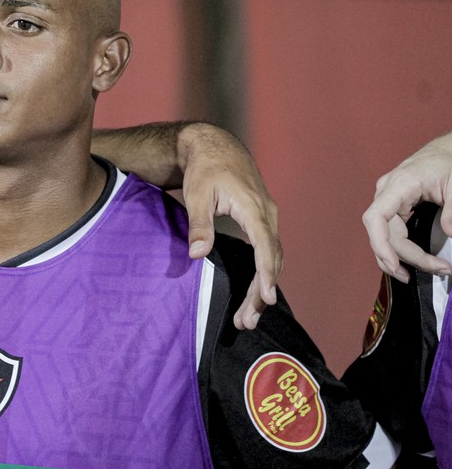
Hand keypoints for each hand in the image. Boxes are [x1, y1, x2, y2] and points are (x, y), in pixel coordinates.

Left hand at [178, 123, 282, 329]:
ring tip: (248, 318)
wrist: (215, 146)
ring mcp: (267, 218)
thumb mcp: (196, 194)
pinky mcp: (262, 221)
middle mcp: (267, 214)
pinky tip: (253, 294)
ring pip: (272, 258)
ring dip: (261, 287)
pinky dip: (262, 274)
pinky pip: (267, 251)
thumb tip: (198, 254)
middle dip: (261, 292)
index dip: (265, 273)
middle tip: (248, 321)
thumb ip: (199, 224)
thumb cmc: (205, 169)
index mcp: (253, 207)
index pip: (265, 246)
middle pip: (271, 259)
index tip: (265, 298)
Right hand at [362, 131, 451, 282]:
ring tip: (420, 273)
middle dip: (408, 257)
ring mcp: (389, 200)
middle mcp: (387, 193)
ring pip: (385, 236)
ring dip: (398, 258)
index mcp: (398, 185)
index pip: (375, 218)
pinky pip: (389, 232)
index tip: (395, 264)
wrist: (446, 149)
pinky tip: (408, 262)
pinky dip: (397, 250)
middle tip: (439, 269)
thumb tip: (450, 234)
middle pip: (385, 234)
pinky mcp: (394, 206)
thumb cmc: (448, 161)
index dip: (380, 244)